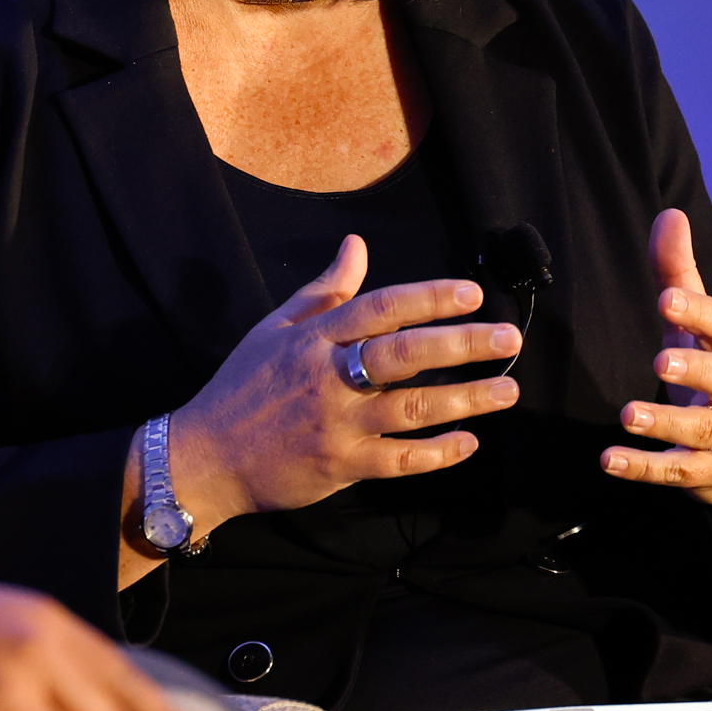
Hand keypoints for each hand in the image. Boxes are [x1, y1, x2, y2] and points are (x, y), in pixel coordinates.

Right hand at [162, 235, 520, 538]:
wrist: (202, 457)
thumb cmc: (241, 386)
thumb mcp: (275, 327)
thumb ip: (324, 289)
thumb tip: (357, 243)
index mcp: (313, 338)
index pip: (381, 307)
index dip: (429, 297)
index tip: (473, 293)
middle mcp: (328, 377)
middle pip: (406, 354)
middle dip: (463, 344)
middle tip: (509, 338)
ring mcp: (335, 424)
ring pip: (412, 408)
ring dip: (467, 399)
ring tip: (507, 390)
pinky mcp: (339, 467)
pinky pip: (399, 459)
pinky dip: (437, 452)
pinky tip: (468, 442)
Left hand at [600, 208, 711, 543]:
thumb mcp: (699, 329)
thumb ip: (679, 274)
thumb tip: (670, 214)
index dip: (696, 313)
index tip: (666, 298)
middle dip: (696, 370)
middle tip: (659, 362)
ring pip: (701, 433)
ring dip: (664, 425)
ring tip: (626, 416)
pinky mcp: (706, 474)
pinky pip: (677, 472)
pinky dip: (644, 468)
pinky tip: (609, 460)